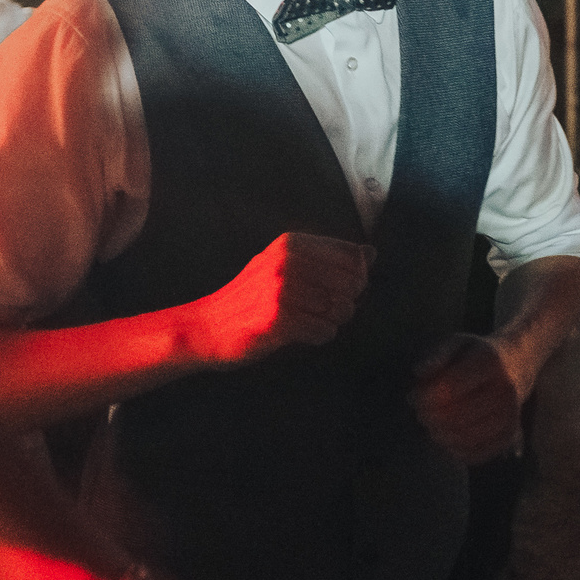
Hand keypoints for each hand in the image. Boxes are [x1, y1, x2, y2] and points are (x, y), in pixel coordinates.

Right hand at [188, 233, 372, 365]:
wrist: (208, 326)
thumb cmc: (251, 296)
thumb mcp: (284, 265)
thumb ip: (328, 257)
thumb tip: (371, 253)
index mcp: (291, 244)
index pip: (352, 255)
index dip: (357, 276)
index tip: (342, 287)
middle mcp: (287, 262)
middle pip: (352, 282)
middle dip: (348, 300)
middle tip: (328, 309)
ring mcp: (281, 291)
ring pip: (341, 309)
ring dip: (334, 320)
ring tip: (314, 320)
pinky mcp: (277, 321)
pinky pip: (323, 330)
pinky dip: (320, 335)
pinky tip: (303, 332)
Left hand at [410, 333, 523, 464]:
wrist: (515, 365)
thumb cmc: (474, 356)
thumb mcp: (456, 344)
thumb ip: (436, 355)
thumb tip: (418, 371)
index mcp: (490, 361)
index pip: (451, 387)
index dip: (425, 397)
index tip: (414, 397)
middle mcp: (506, 388)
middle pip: (458, 415)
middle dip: (431, 418)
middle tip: (420, 414)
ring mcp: (512, 413)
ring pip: (467, 436)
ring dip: (441, 435)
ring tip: (432, 426)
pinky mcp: (510, 434)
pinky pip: (478, 453)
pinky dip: (457, 450)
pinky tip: (447, 438)